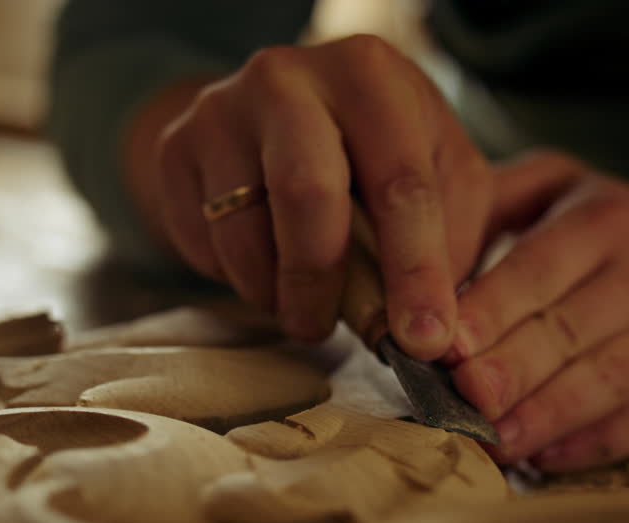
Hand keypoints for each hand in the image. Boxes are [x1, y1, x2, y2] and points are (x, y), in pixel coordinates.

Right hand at [153, 35, 492, 359]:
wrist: (283, 118)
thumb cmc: (382, 156)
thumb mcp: (441, 176)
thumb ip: (452, 243)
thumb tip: (436, 334)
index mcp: (370, 74)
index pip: (400, 182)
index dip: (416, 271)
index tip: (425, 342)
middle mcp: (288, 77)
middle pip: (305, 192)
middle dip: (326, 283)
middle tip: (334, 332)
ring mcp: (222, 110)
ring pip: (244, 232)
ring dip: (280, 293)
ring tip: (308, 305)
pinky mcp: (176, 149)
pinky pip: (204, 244)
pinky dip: (242, 280)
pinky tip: (269, 269)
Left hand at [449, 152, 628, 470]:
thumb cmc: (624, 235)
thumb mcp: (567, 185)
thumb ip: (495, 196)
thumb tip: (421, 243)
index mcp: (605, 222)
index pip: (539, 267)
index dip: (492, 309)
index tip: (445, 343)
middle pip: (571, 330)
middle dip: (512, 369)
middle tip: (460, 399)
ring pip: (608, 381)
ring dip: (547, 416)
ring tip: (493, 442)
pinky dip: (595, 445)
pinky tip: (546, 460)